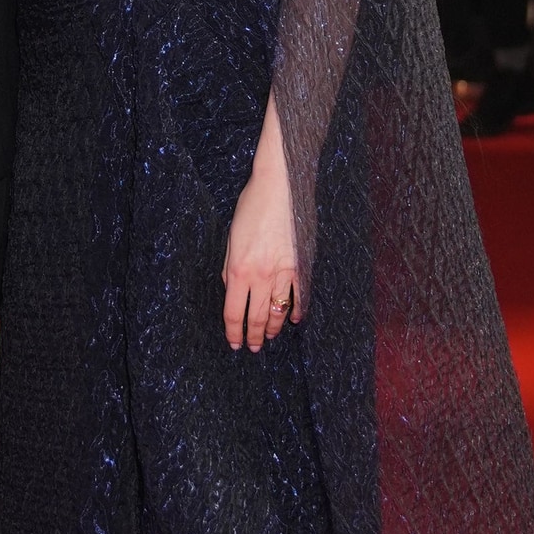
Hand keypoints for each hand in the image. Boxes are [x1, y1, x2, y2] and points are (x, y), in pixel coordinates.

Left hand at [223, 101, 298, 351]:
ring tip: (268, 336)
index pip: (233, 311)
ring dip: (272, 327)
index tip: (234, 342)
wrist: (279, 186)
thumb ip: (231, 268)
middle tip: (253, 347)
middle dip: (253, 336)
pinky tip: (292, 320)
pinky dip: (296, 311)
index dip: (233, 331)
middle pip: (256, 317)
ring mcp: (284, 271)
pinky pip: (300, 295)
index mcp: (239, 269)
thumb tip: (232, 289)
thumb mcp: (231, 238)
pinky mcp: (302, 264)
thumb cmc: (251, 207)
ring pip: (278, 310)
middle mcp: (261, 275)